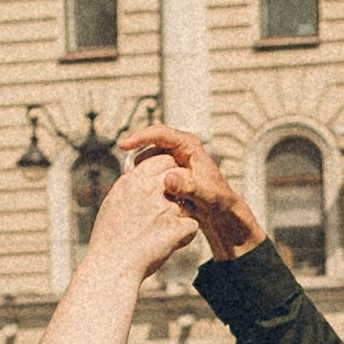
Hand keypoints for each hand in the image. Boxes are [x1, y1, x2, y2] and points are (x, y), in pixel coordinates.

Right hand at [84, 151, 199, 279]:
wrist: (112, 267)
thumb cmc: (109, 239)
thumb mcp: (114, 203)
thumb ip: (129, 185)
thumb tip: (136, 171)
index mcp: (132, 181)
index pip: (161, 159)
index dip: (168, 171)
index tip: (166, 184)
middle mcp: (149, 190)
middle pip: (178, 174)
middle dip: (179, 188)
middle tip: (170, 207)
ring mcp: (165, 208)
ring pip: (186, 203)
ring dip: (179, 216)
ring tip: (159, 234)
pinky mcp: (177, 227)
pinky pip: (192, 225)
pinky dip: (184, 236)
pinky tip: (169, 245)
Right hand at [126, 125, 262, 260]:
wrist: (220, 210)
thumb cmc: (218, 199)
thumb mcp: (204, 195)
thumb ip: (187, 187)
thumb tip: (167, 180)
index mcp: (188, 144)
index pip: (159, 133)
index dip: (139, 137)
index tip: (123, 145)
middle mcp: (178, 148)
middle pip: (149, 147)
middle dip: (137, 161)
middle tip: (129, 179)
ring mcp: (172, 159)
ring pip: (147, 161)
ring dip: (140, 173)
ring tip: (137, 190)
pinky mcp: (166, 171)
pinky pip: (149, 172)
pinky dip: (144, 181)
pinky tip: (142, 195)